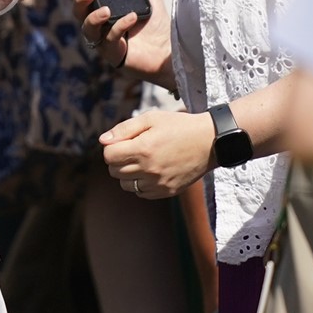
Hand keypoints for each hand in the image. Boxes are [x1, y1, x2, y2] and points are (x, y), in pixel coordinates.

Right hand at [72, 0, 171, 85]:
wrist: (170, 49)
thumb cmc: (156, 23)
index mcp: (103, 9)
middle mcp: (99, 26)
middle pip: (78, 12)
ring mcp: (103, 41)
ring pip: (87, 28)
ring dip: (94, 17)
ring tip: (107, 9)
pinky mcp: (113, 55)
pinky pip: (109, 40)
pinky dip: (119, 27)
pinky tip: (132, 18)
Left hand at [101, 109, 216, 197]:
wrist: (210, 141)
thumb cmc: (179, 126)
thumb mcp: (151, 118)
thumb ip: (124, 129)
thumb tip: (103, 141)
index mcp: (143, 149)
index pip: (108, 156)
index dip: (112, 148)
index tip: (123, 142)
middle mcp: (149, 169)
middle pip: (114, 171)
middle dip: (118, 160)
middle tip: (132, 150)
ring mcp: (159, 183)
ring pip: (126, 185)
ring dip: (127, 174)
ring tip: (142, 161)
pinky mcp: (168, 192)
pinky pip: (142, 193)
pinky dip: (141, 184)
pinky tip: (151, 171)